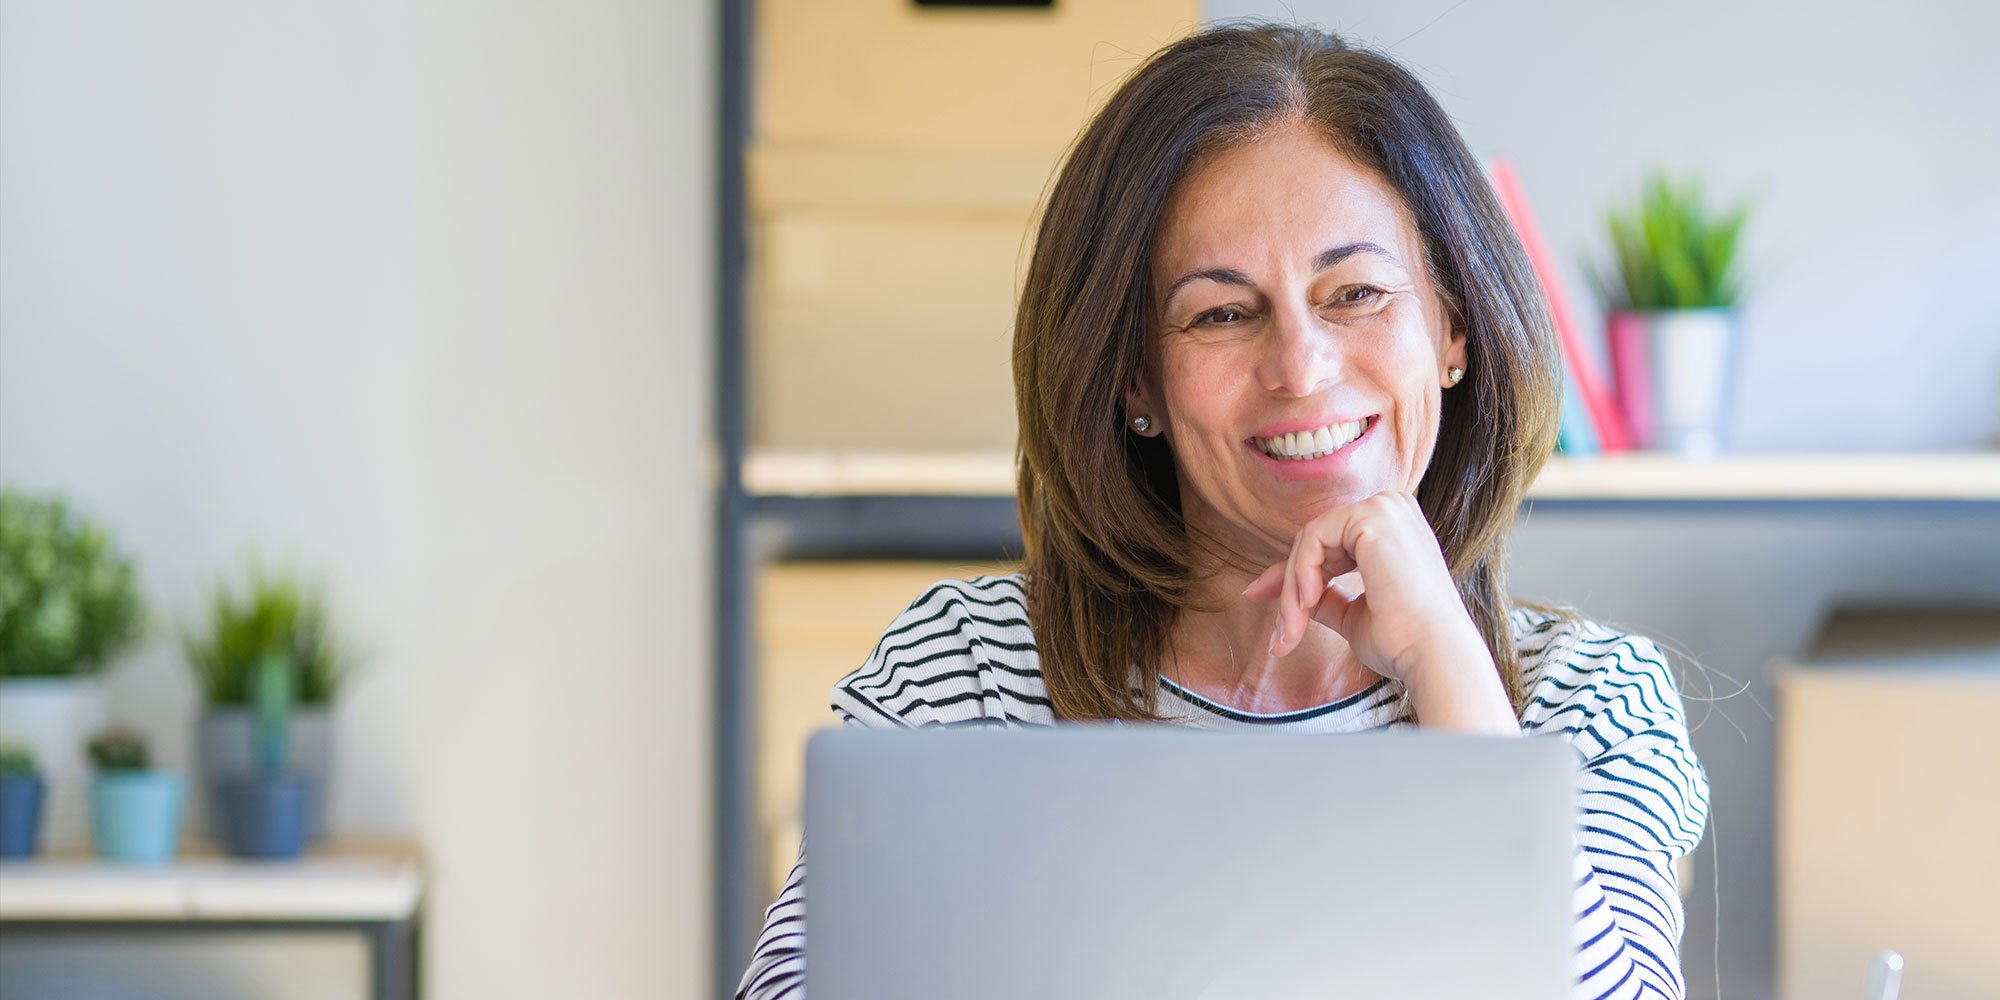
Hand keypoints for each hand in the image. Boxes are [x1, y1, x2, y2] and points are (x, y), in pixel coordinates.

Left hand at [1241, 492, 1495, 701]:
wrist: (1432, 654)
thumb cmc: (1403, 641)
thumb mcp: (1353, 613)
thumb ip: (1325, 596)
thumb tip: (1287, 595)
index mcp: (1393, 528)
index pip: (1327, 543)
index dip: (1291, 574)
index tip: (1255, 596)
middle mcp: (1392, 508)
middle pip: (1314, 541)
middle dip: (1288, 590)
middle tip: (1279, 637)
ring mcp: (1384, 508)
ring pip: (1309, 542)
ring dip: (1292, 591)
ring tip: (1291, 632)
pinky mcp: (1371, 516)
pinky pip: (1313, 540)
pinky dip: (1300, 575)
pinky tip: (1307, 605)